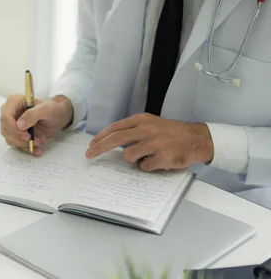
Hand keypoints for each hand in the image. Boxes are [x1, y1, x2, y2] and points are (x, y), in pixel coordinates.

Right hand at [0, 95, 73, 155]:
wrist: (58, 116)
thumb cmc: (52, 108)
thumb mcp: (46, 109)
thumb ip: (33, 114)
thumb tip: (19, 125)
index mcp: (13, 102)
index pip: (5, 118)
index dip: (14, 129)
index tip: (27, 136)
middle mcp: (10, 113)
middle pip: (5, 130)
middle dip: (20, 139)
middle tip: (36, 140)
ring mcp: (12, 124)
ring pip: (10, 139)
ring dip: (25, 144)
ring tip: (40, 140)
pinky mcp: (16, 133)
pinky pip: (16, 144)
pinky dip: (27, 148)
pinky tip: (37, 148)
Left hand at [86, 113, 213, 170]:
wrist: (197, 138)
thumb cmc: (171, 133)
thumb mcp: (151, 124)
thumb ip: (132, 131)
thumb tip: (110, 141)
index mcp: (141, 120)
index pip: (115, 128)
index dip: (100, 137)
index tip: (91, 145)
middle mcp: (146, 129)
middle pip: (115, 139)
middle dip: (99, 148)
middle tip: (89, 155)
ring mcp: (155, 143)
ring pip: (129, 156)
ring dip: (133, 160)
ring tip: (146, 156)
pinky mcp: (163, 157)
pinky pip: (145, 166)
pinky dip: (148, 166)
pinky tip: (158, 161)